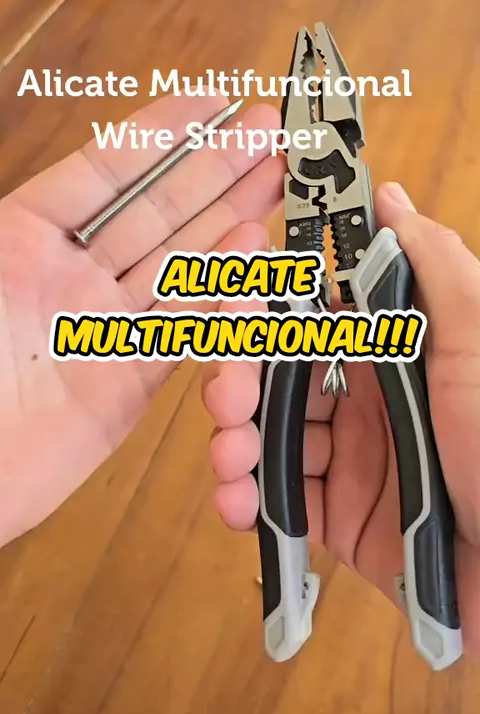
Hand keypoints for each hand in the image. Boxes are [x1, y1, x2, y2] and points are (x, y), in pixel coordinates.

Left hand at [0, 94, 283, 547]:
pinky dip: (222, 290)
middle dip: (215, 165)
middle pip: (157, 208)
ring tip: (275, 175)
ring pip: (180, 260)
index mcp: (22, 237)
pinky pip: (184, 325)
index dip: (163, 131)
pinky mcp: (128, 381)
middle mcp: (69, 275)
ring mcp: (103, 326)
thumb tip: (86, 167)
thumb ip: (23, 224)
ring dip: (230, 215)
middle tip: (268, 130)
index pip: (107, 169)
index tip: (214, 101)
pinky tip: (251, 249)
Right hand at [203, 182, 479, 658]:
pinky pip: (276, 499)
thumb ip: (435, 266)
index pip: (308, 318)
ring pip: (265, 434)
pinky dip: (244, 497)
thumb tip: (388, 197)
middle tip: (226, 394)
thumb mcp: (477, 343)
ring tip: (229, 455)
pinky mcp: (335, 517)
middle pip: (273, 376)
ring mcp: (345, 459)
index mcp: (390, 351)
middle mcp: (362, 398)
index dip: (265, 309)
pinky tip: (237, 499)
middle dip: (236, 377)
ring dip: (232, 437)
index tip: (232, 303)